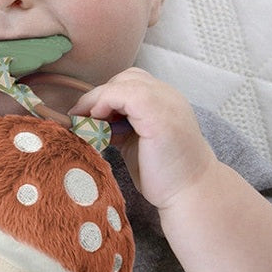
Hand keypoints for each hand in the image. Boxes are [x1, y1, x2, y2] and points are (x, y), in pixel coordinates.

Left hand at [71, 68, 215, 209]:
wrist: (190, 193)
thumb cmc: (165, 176)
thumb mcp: (136, 144)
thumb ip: (119, 128)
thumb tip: (90, 123)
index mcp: (166, 102)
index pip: (132, 84)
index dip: (107, 96)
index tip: (86, 116)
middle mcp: (168, 96)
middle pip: (126, 78)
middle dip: (100, 95)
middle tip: (81, 118)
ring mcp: (165, 102)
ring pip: (123, 82)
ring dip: (98, 99)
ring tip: (85, 121)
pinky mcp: (157, 113)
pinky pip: (123, 93)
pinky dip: (104, 102)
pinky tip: (96, 120)